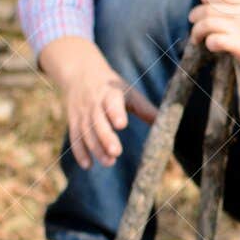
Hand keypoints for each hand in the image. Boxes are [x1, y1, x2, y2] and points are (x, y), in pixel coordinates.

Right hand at [41, 40, 158, 168]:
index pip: (112, 103)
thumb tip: (165, 122)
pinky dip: (80, 152)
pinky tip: (88, 165)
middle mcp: (94, 104)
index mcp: (110, 94)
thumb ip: (144, 108)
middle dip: (106, 137)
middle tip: (116, 152)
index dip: (115, 113)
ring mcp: (82, 114)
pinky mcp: (73, 122)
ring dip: (96, 148)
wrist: (81, 74)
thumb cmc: (112, 87)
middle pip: (98, 122)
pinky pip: (75, 137)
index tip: (121, 125)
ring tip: (109, 162)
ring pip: (86, 132)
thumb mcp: (129, 92)